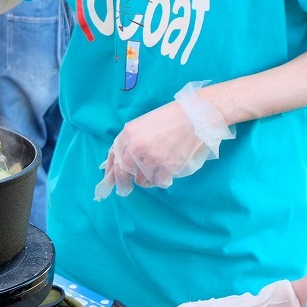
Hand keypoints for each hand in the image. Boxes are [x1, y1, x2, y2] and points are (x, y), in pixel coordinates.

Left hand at [94, 80, 232, 198]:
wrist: (196, 117)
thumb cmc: (169, 120)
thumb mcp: (142, 126)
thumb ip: (127, 143)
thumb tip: (113, 165)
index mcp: (128, 134)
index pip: (114, 159)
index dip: (111, 173)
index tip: (110, 183)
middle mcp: (136, 147)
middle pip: (124, 174)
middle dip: (125, 183)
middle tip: (126, 188)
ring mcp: (152, 158)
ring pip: (142, 181)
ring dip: (147, 179)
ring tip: (156, 168)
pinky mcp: (168, 167)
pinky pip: (159, 182)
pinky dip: (161, 180)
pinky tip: (167, 170)